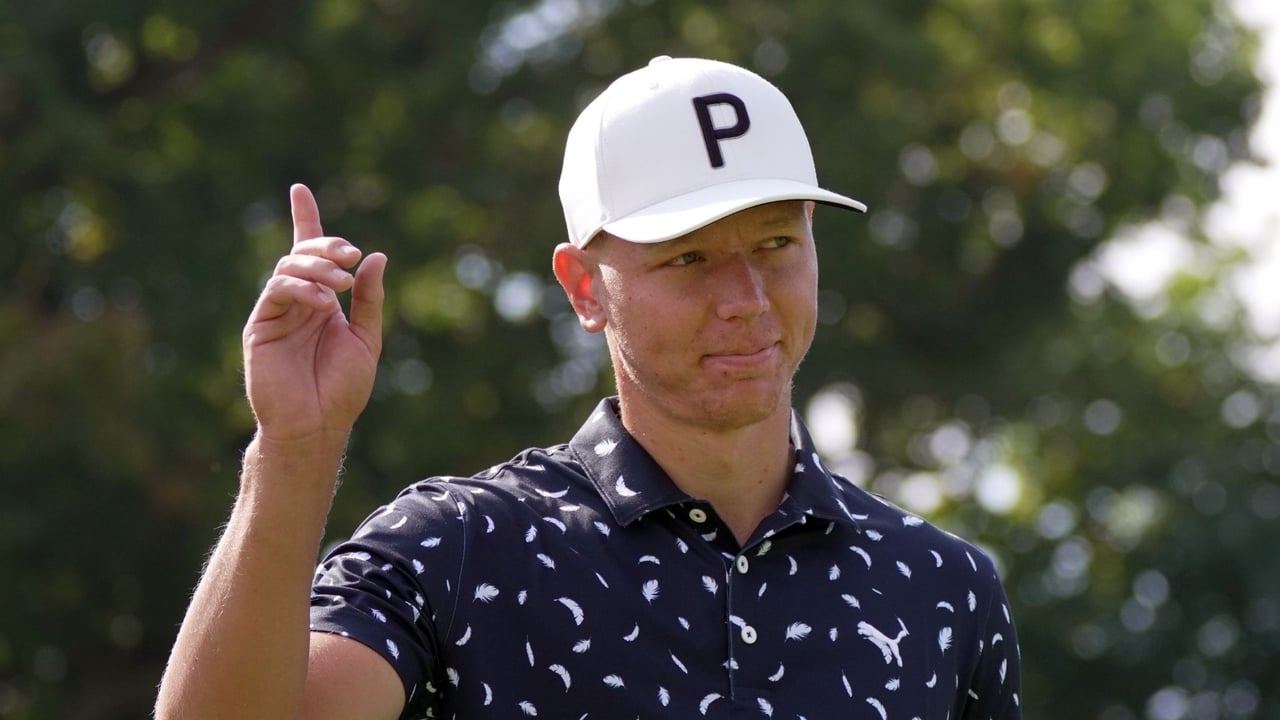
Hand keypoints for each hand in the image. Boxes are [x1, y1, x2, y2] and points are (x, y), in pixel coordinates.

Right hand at [242, 184, 387, 444]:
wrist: (318, 425)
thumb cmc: (341, 388)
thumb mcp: (366, 338)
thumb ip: (370, 299)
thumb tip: (376, 256)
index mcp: (320, 302)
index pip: (310, 254)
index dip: (305, 220)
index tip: (299, 189)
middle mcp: (296, 302)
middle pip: (302, 255)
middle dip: (326, 247)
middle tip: (351, 256)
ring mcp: (275, 313)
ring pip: (288, 268)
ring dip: (318, 268)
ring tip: (343, 283)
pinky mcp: (259, 327)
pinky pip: (276, 292)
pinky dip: (302, 290)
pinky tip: (323, 303)